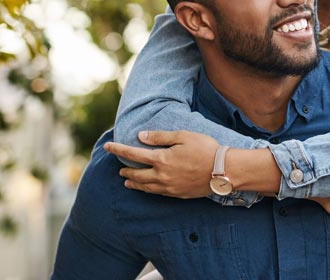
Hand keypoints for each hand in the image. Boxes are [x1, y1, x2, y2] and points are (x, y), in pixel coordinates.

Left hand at [104, 130, 219, 197]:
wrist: (222, 170)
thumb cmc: (204, 148)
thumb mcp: (183, 136)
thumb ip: (161, 137)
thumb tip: (140, 137)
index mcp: (161, 159)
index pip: (133, 154)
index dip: (119, 149)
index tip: (108, 146)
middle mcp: (161, 175)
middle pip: (137, 174)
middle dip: (126, 170)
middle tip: (119, 169)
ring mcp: (169, 187)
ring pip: (145, 187)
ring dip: (134, 183)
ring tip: (127, 181)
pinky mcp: (177, 194)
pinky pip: (157, 193)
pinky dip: (147, 190)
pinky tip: (148, 188)